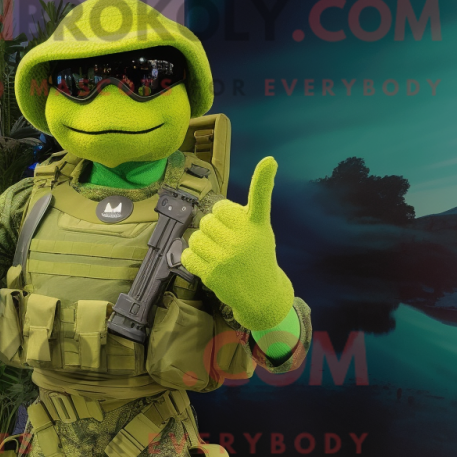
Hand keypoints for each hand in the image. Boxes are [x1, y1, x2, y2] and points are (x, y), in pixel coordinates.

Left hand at [181, 156, 293, 330]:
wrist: (261, 295)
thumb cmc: (257, 258)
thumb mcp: (260, 234)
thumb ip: (241, 218)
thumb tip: (213, 214)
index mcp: (257, 225)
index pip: (259, 198)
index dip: (263, 178)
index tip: (269, 161)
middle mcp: (244, 238)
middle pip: (209, 217)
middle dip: (214, 228)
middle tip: (227, 241)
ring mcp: (227, 256)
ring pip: (196, 235)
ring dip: (202, 243)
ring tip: (217, 253)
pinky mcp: (212, 273)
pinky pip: (187, 253)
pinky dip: (192, 258)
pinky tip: (207, 263)